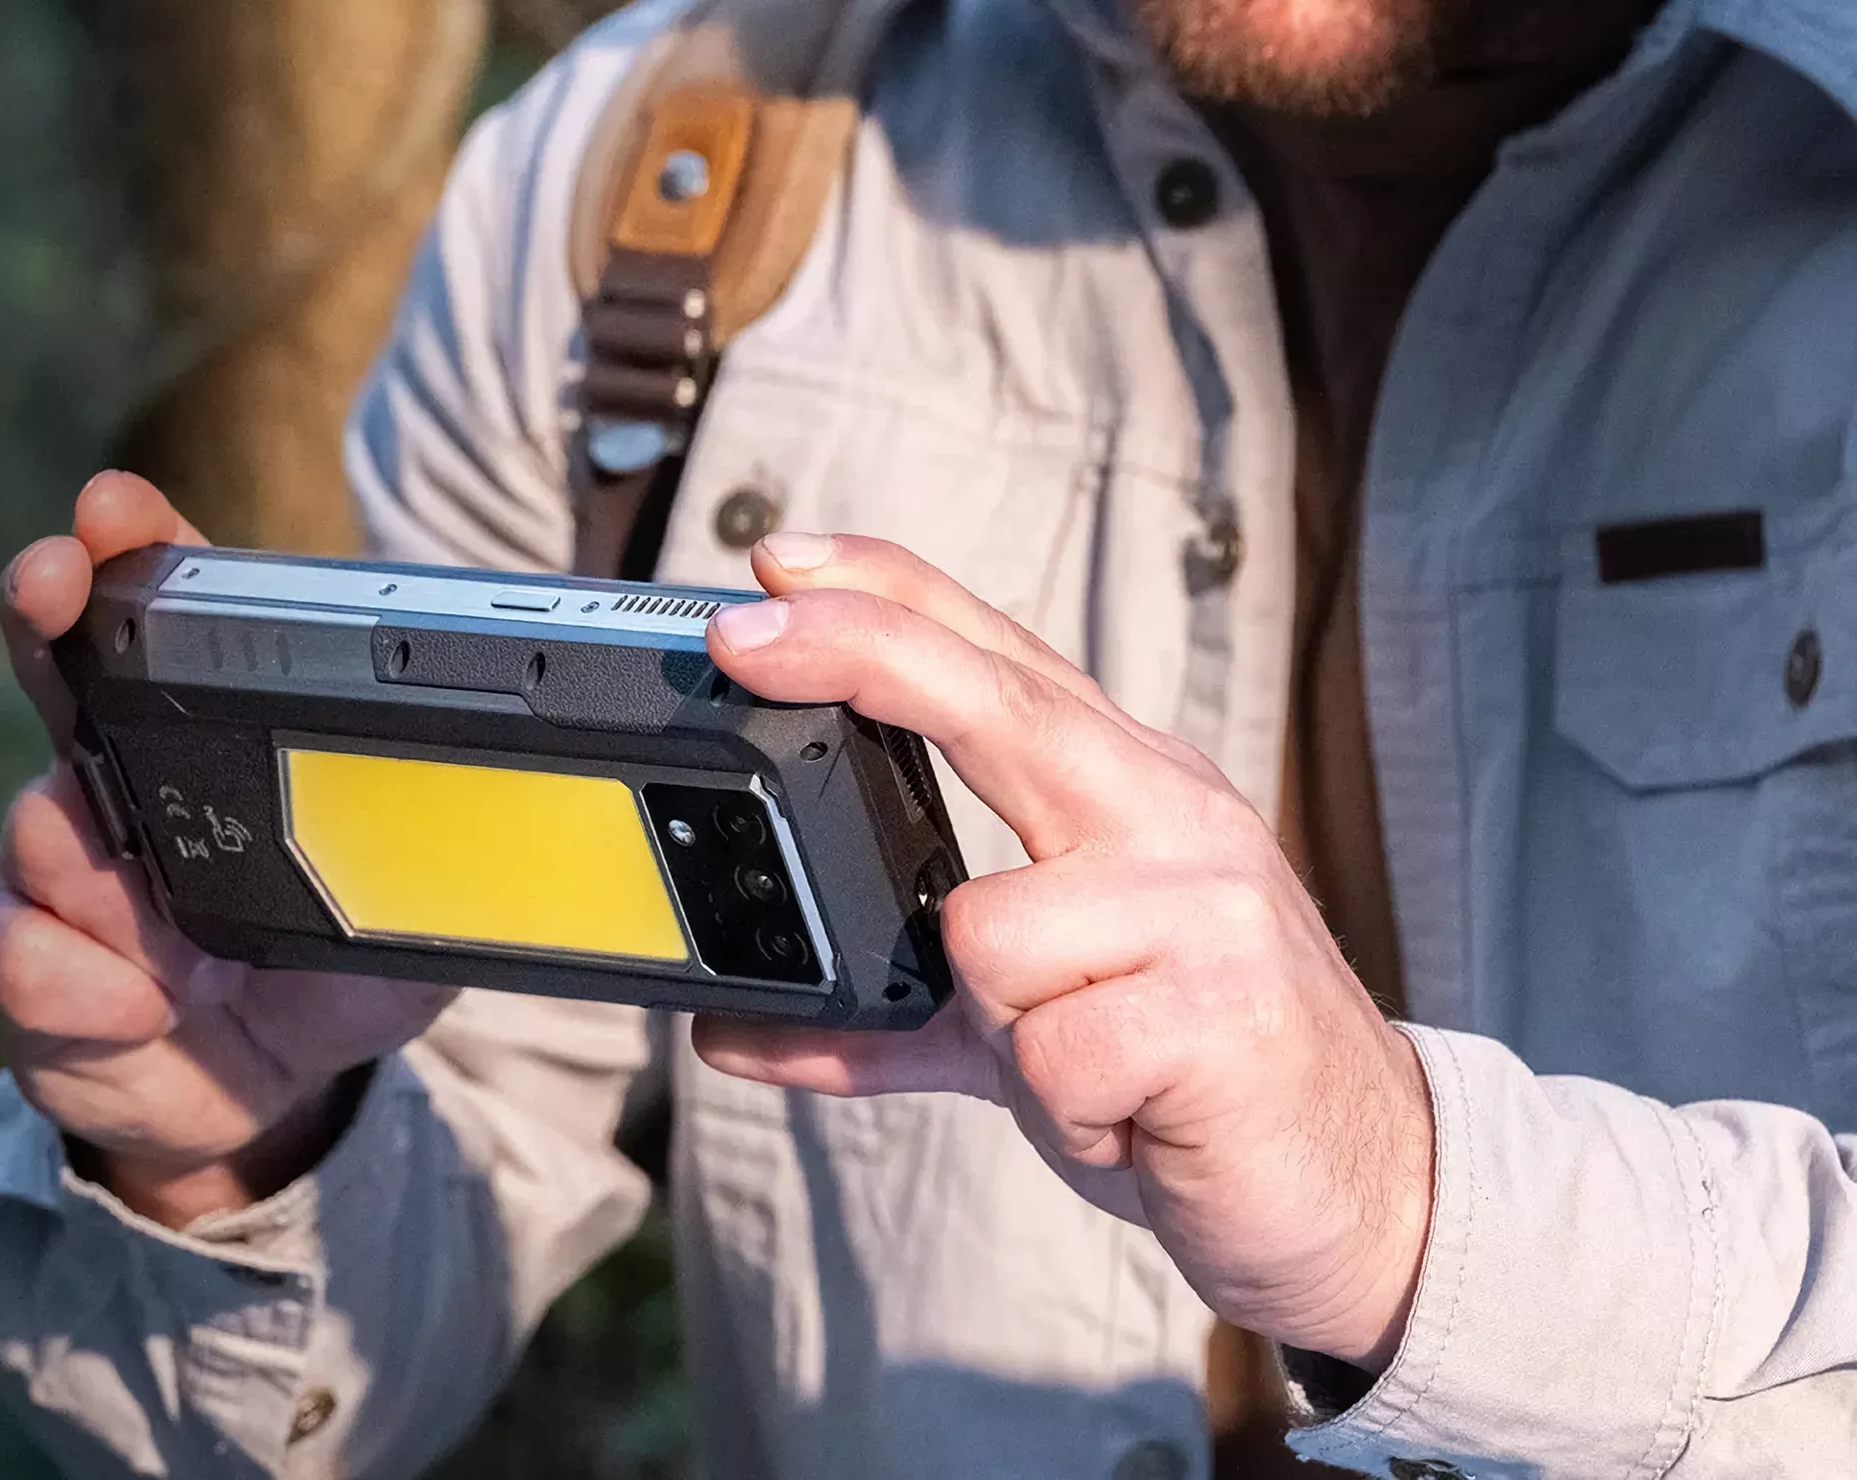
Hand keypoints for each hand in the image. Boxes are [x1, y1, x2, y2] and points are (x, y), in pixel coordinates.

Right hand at [0, 472, 455, 1226]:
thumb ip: (444, 869)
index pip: (165, 621)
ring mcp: (61, 872)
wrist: (259, 1100)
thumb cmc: (326, 977)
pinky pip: (23, 954)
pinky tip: (144, 1007)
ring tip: (179, 946)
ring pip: (42, 827)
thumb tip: (507, 824)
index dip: (136, 550)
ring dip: (107, 878)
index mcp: (210, 742)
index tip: (116, 510)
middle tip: (54, 581)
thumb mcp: (412, 919)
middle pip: (57, 665)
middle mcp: (118, 781)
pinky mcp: (29, 965)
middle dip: (46, 608)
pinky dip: (88, 983)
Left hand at [692, 532, 1434, 1369]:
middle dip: (859, 657)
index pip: (999, 662)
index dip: (888, 597)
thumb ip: (893, 1015)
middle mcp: (1171, 821)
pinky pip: (1043, 1054)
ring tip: (1093, 1076)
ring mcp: (1207, 905)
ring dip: (1006, 1036)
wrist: (1374, 1191)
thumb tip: (734, 1032)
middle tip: (735, 641)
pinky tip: (1133, 1118)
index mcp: (1128, 797)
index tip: (777, 562)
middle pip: (995, 704)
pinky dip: (1063, 1112)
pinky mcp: (1221, 1010)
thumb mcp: (1027, 1034)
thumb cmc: (1193, 1084)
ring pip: (982, 933)